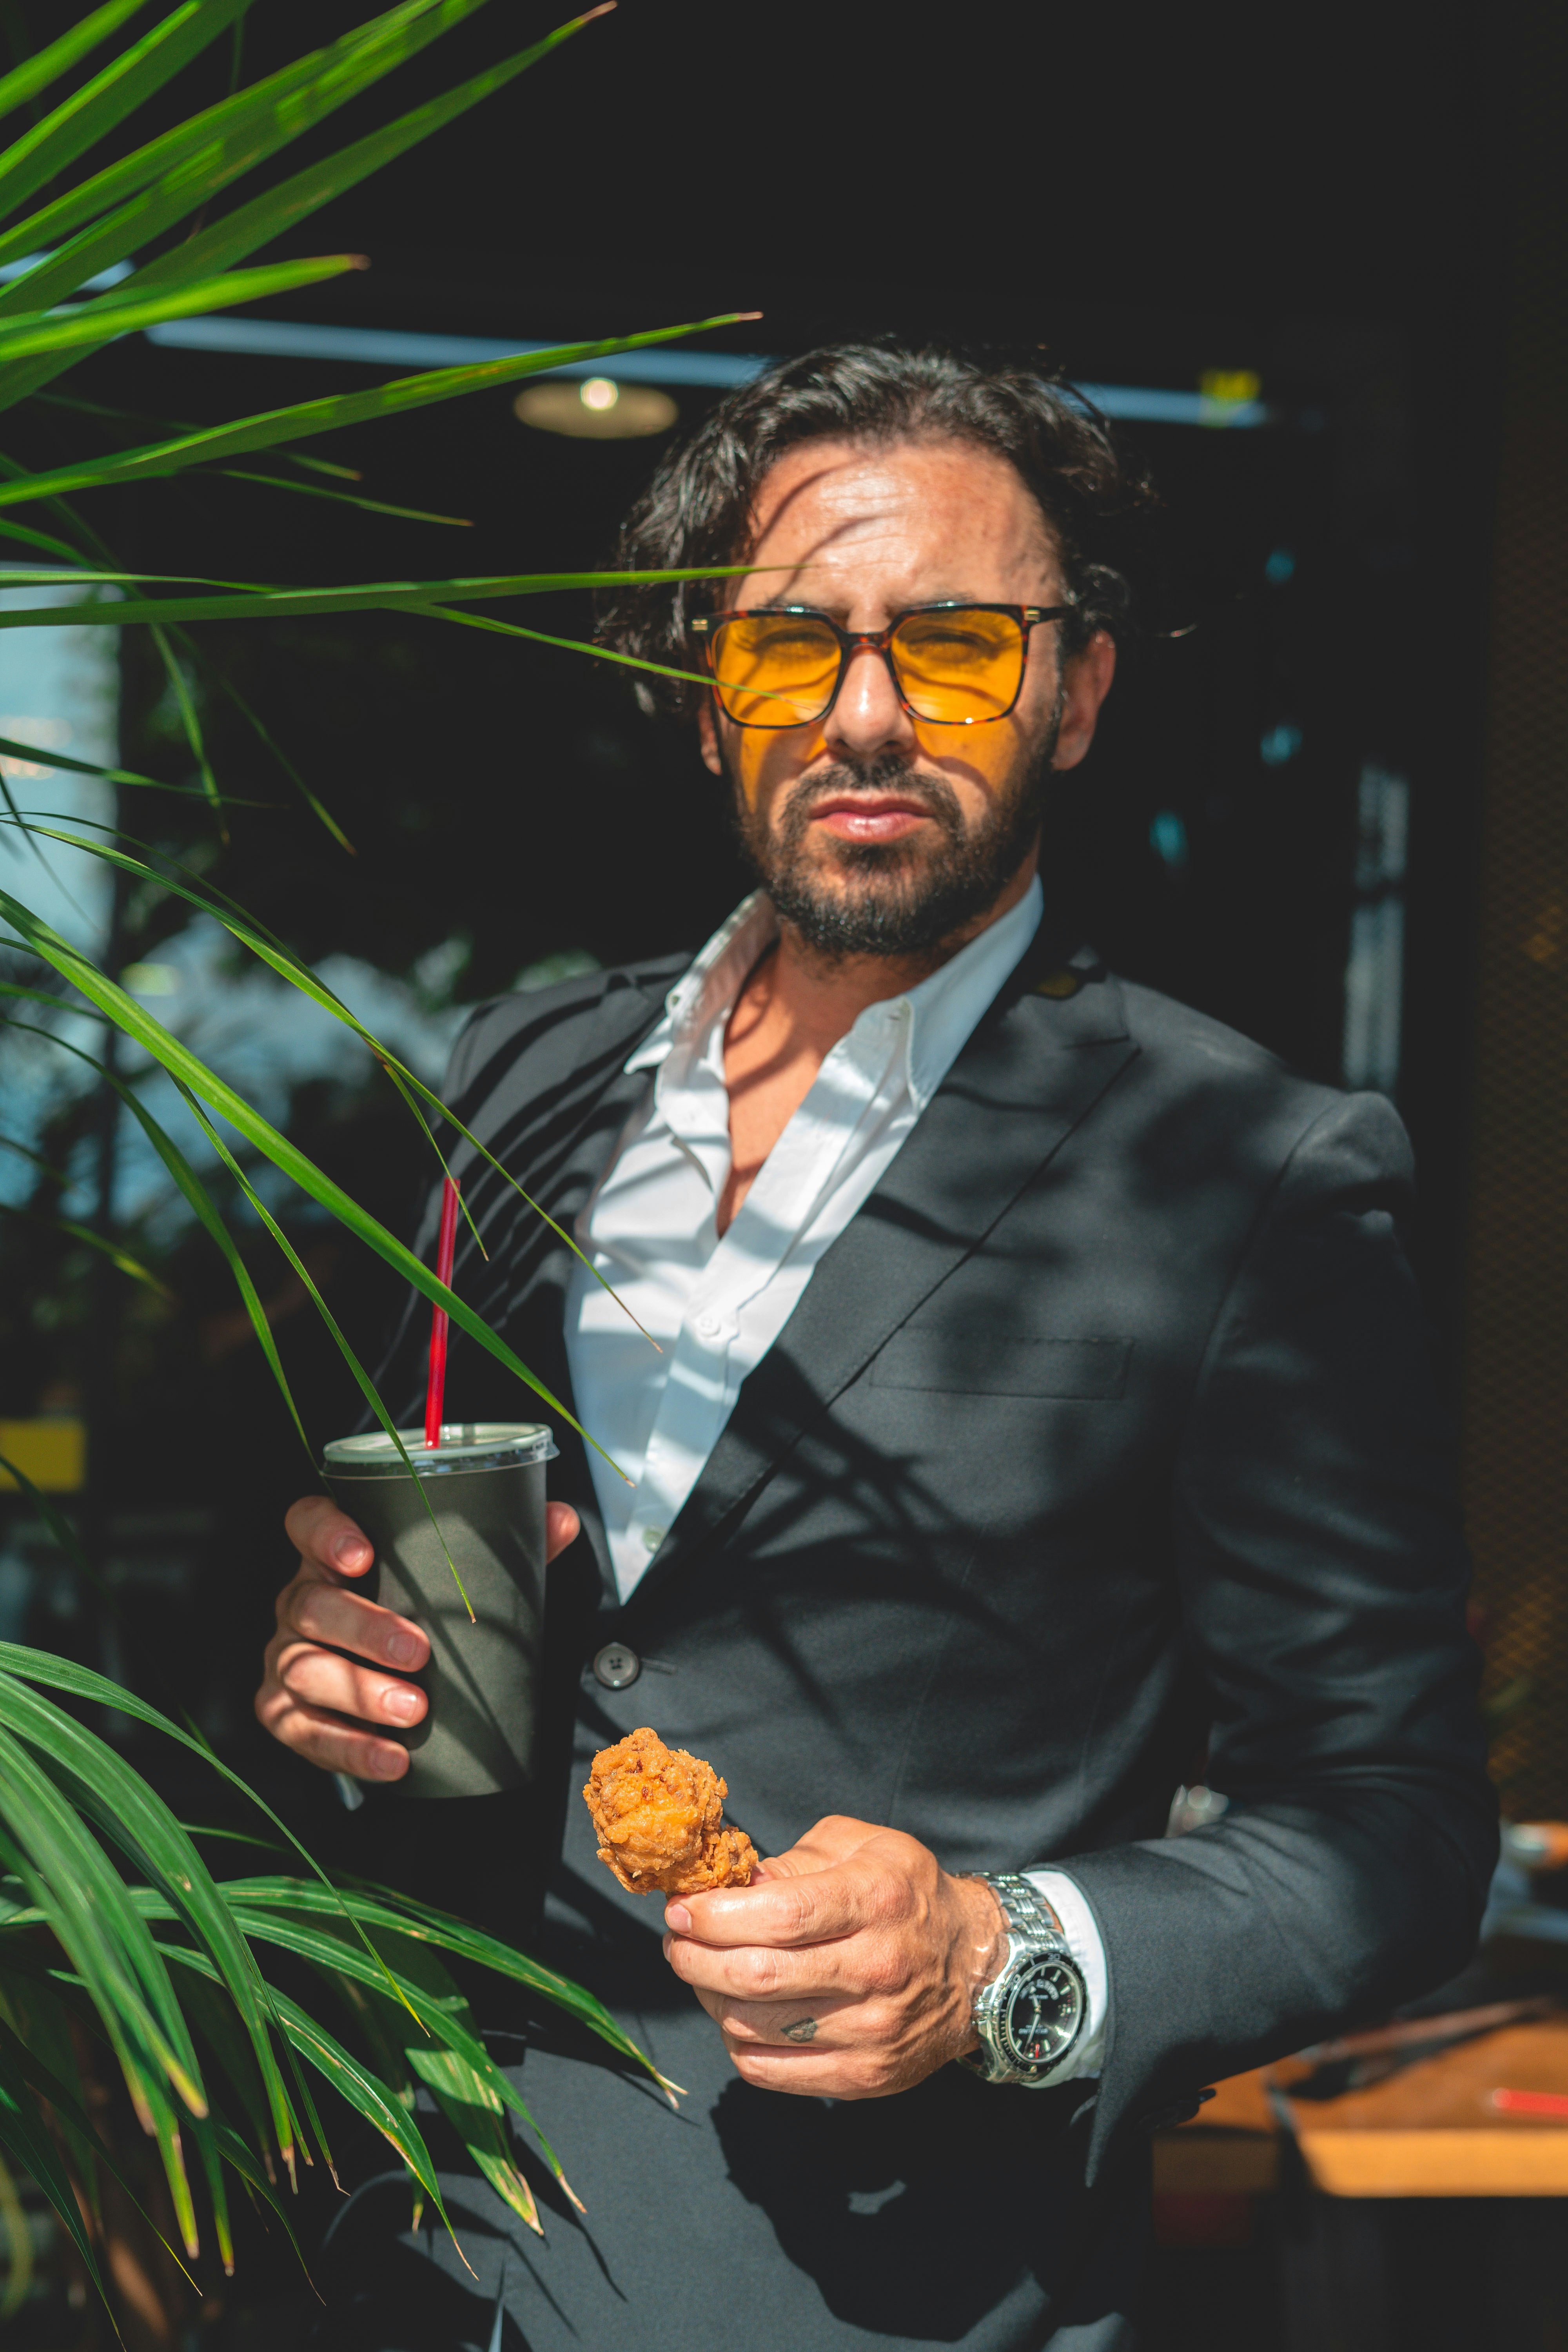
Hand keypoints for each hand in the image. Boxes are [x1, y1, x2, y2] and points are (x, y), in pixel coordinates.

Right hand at [255, 1491, 580, 1780]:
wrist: (387, 1683)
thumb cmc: (418, 1617)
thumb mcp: (456, 1581)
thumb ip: (505, 1549)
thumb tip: (560, 1520)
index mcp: (332, 1558)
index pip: (307, 1523)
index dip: (325, 1533)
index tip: (362, 1553)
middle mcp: (300, 1603)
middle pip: (312, 1605)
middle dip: (365, 1628)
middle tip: (417, 1652)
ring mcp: (287, 1658)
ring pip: (304, 1669)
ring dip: (360, 1693)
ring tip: (412, 1710)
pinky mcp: (285, 1712)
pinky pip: (305, 1730)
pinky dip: (349, 1748)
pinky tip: (392, 1759)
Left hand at [661, 1814, 1007, 2097]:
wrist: (976, 1967)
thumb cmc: (906, 1895)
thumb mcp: (861, 1847)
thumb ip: (793, 1860)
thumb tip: (726, 1887)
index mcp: (876, 1900)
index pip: (779, 1916)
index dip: (714, 1916)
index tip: (679, 1909)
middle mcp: (876, 1968)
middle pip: (757, 1976)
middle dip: (694, 1958)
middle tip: (676, 1941)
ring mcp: (871, 2032)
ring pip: (753, 2028)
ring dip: (709, 1999)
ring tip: (704, 1973)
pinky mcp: (865, 2076)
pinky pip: (769, 2071)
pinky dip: (737, 2042)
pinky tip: (738, 2012)